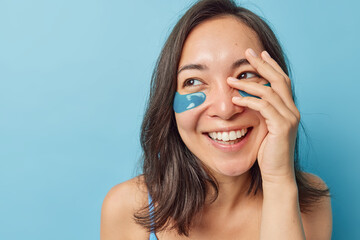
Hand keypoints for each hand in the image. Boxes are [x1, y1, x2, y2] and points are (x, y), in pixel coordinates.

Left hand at [227, 48, 299, 183]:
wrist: (276, 173)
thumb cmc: (267, 152)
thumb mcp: (263, 127)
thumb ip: (259, 112)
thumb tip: (244, 98)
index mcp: (289, 108)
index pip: (281, 80)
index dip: (270, 65)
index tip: (258, 54)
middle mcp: (292, 110)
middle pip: (278, 79)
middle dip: (262, 64)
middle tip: (247, 52)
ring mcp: (289, 118)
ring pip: (269, 91)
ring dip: (248, 83)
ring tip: (230, 80)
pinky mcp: (282, 126)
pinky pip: (264, 107)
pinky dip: (249, 100)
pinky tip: (235, 99)